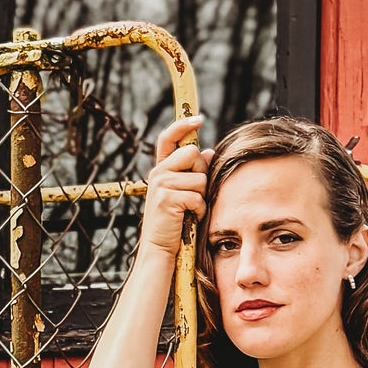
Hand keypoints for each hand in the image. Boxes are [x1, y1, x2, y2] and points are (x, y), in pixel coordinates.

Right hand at [139, 116, 207, 255]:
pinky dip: (199, 210)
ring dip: (201, 196)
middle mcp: (158, 173)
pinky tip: (190, 218)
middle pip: (192, 154)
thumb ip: (193, 171)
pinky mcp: (168, 199)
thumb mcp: (183, 192)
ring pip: (199, 178)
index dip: (183, 125)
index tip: (198, 119)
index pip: (168, 137)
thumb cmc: (175, 222)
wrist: (160, 248)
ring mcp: (161, 185)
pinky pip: (198, 196)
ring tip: (190, 210)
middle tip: (193, 194)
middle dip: (201, 173)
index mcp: (161, 169)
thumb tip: (209, 150)